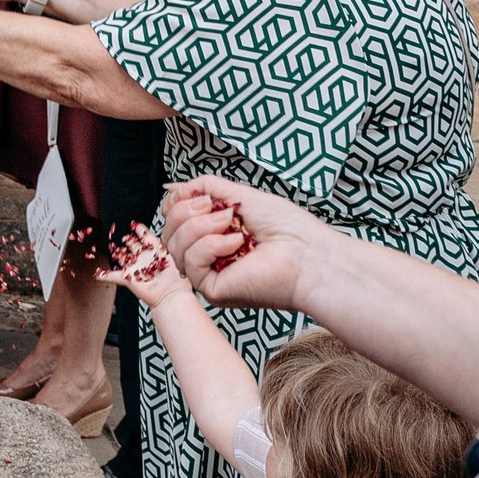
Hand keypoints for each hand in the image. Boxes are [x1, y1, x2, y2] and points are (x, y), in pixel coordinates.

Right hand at [92, 223, 192, 307]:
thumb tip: (167, 230)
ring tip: (112, 248)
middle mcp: (145, 259)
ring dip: (118, 255)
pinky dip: (106, 275)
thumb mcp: (169, 253)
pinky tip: (99, 274)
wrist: (171, 294)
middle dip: (128, 240)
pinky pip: (114, 276)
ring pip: (124, 259)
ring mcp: (136, 269)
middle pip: (134, 246)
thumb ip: (163, 241)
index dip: (140, 230)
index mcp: (155, 252)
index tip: (135, 224)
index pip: (146, 237)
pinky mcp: (129, 279)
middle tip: (124, 236)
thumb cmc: (176, 277)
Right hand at [160, 175, 327, 311]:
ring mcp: (210, 273)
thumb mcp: (240, 196)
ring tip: (230, 223)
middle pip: (168, 231)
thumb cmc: (288, 229)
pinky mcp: (213, 289)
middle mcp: (208, 256)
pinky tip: (236, 243)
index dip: (177, 204)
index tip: (199, 195)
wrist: (310, 255)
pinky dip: (211, 246)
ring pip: (174, 245)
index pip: (173, 220)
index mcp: (214, 235)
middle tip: (217, 208)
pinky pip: (191, 262)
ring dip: (199, 226)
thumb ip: (205, 188)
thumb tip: (172, 188)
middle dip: (186, 211)